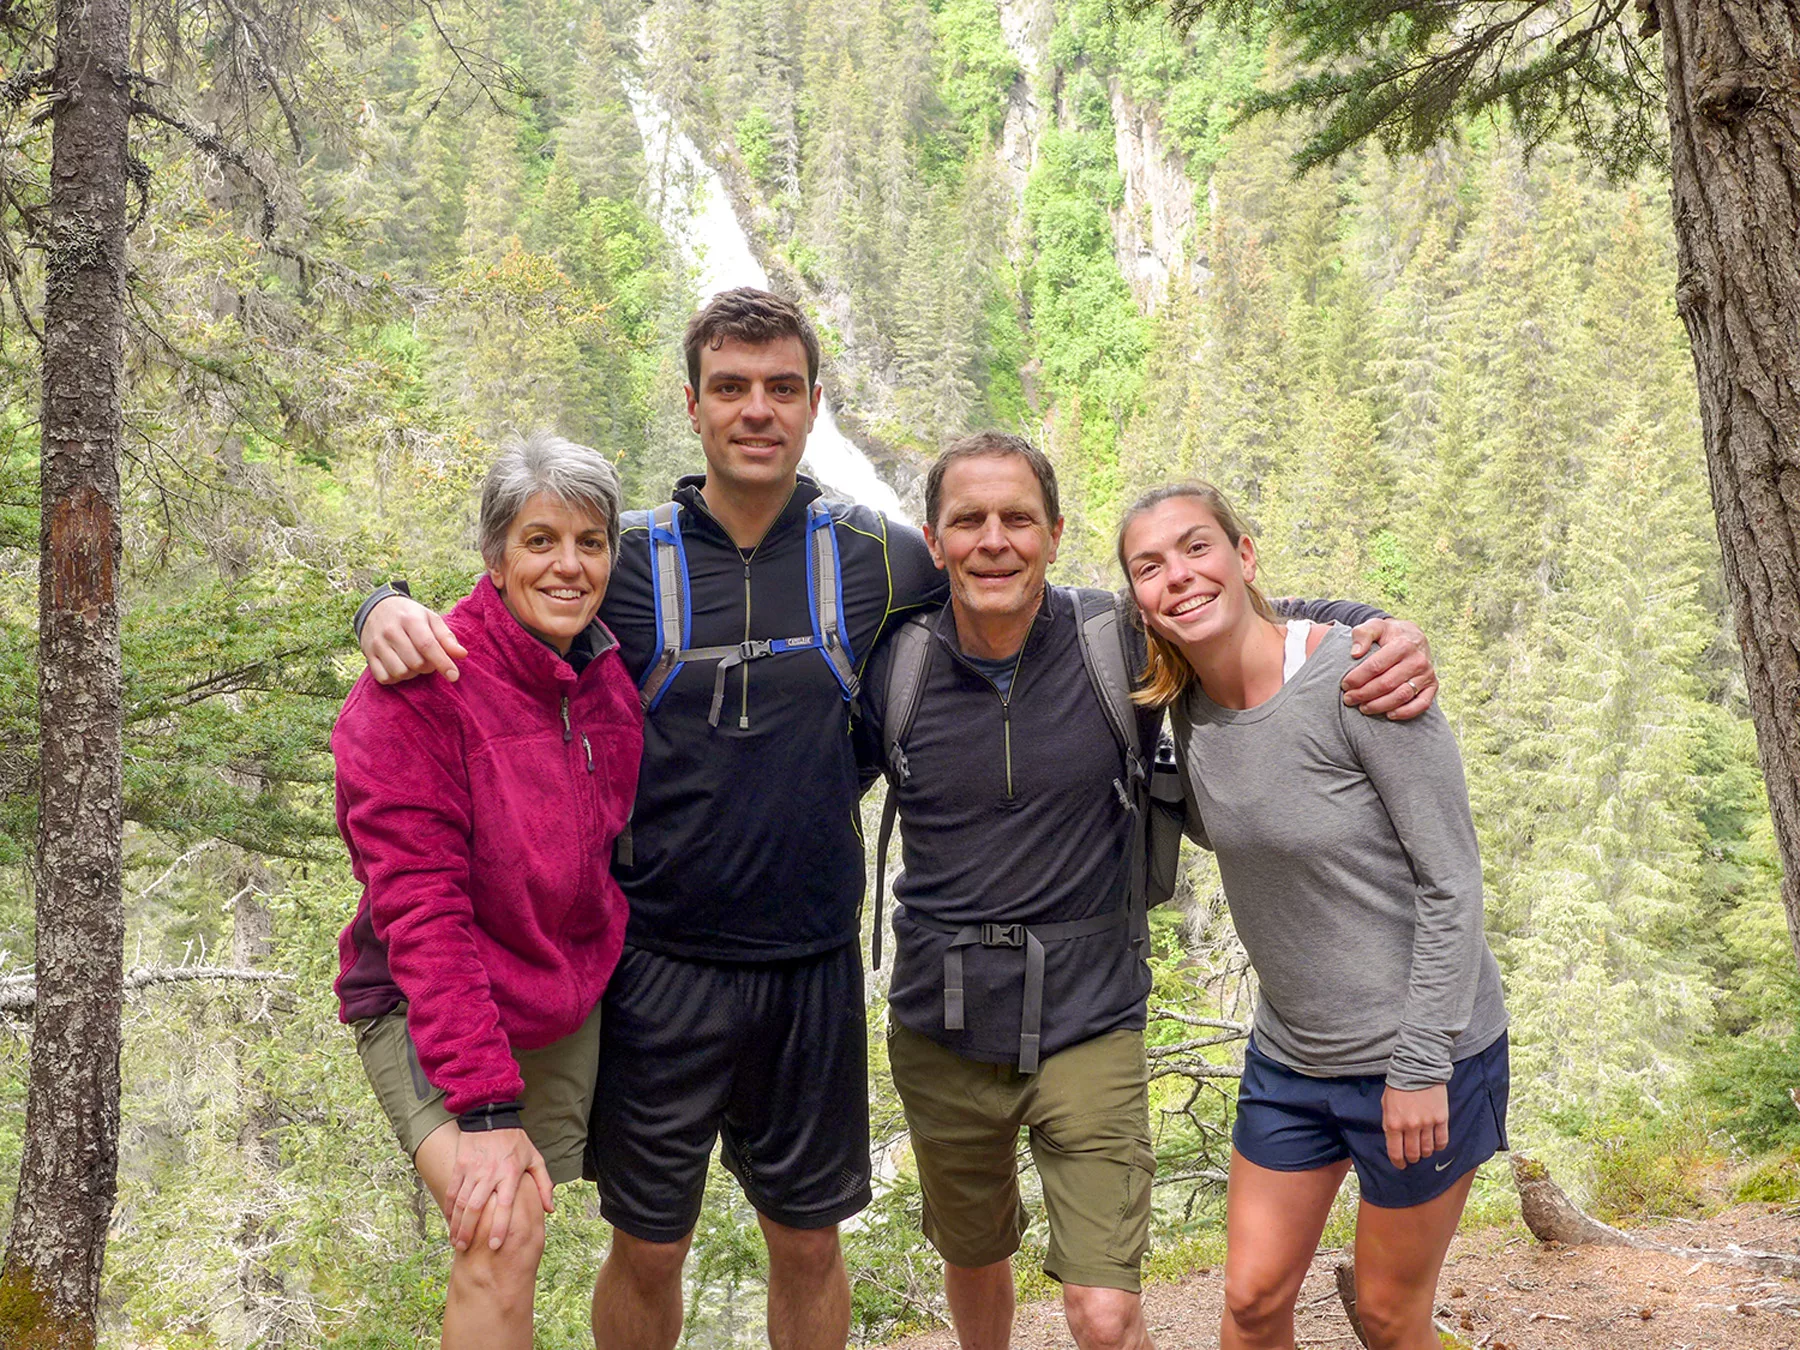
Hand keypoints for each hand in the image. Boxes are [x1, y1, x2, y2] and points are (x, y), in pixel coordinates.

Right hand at [362, 594, 466, 684]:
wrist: (377, 607)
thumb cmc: (410, 615)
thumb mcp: (430, 619)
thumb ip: (446, 637)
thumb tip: (462, 655)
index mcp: (410, 620)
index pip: (428, 646)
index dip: (442, 663)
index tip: (454, 676)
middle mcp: (391, 631)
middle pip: (416, 663)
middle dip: (428, 667)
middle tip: (429, 659)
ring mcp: (377, 644)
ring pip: (400, 672)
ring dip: (412, 674)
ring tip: (414, 662)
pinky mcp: (367, 654)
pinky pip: (384, 678)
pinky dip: (396, 678)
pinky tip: (400, 667)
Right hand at [444, 1126, 554, 1250]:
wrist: (491, 1116)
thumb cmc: (515, 1140)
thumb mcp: (534, 1158)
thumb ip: (543, 1184)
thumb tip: (550, 1209)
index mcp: (510, 1173)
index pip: (505, 1205)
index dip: (499, 1226)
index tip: (495, 1245)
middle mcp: (489, 1174)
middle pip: (476, 1208)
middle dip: (468, 1231)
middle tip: (464, 1249)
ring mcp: (472, 1170)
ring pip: (460, 1202)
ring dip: (456, 1224)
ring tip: (455, 1241)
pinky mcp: (459, 1166)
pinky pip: (451, 1191)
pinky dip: (448, 1209)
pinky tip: (449, 1222)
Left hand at [1341, 618, 1435, 719]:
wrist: (1413, 637)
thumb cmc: (1389, 634)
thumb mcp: (1375, 626)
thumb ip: (1363, 634)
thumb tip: (1355, 653)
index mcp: (1402, 645)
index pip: (1376, 666)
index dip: (1357, 677)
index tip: (1344, 684)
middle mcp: (1417, 660)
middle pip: (1387, 683)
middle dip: (1364, 694)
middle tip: (1349, 699)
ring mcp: (1426, 675)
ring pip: (1402, 696)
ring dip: (1380, 705)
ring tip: (1363, 708)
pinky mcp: (1432, 686)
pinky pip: (1422, 704)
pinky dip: (1405, 712)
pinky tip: (1388, 715)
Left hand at [1381, 1082, 1449, 1168]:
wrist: (1417, 1068)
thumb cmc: (1398, 1086)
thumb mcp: (1386, 1105)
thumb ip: (1389, 1124)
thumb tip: (1394, 1142)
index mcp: (1393, 1123)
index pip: (1395, 1152)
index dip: (1398, 1163)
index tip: (1400, 1165)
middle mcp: (1410, 1126)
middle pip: (1413, 1154)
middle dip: (1412, 1158)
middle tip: (1412, 1157)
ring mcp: (1427, 1123)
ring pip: (1428, 1150)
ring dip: (1425, 1153)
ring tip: (1423, 1149)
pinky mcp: (1441, 1118)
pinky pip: (1442, 1141)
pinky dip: (1439, 1147)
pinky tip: (1435, 1144)